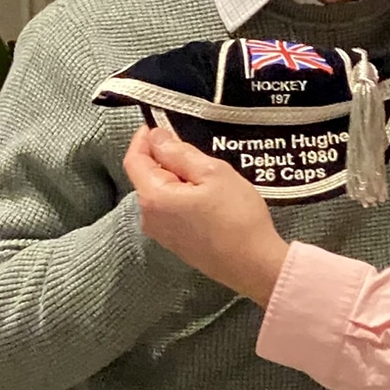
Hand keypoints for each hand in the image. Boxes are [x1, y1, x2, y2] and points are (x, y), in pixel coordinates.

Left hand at [123, 126, 288, 304]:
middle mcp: (149, 218)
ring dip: (176, 178)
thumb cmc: (237, 216)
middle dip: (163, 158)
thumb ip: (179, 153)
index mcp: (154, 197)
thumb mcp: (213, 173)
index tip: (159, 124)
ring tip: (206, 173)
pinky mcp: (176, 244)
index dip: (144, 139)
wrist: (254, 265)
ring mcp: (162, 234)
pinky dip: (182, 196)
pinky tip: (208, 196)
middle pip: (147, 177)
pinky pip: (171, 211)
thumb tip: (157, 138)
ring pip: (160, 194)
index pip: (135, 160)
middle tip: (193, 147)